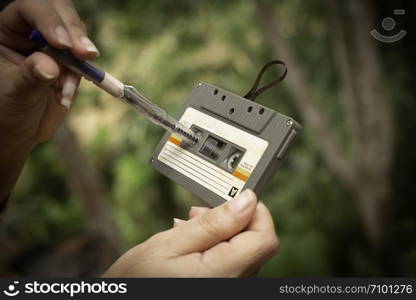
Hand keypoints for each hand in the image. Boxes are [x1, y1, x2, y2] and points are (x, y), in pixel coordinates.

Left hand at [0, 0, 97, 202]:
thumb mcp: (12, 93)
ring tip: (68, 85)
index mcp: (6, 30)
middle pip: (59, 12)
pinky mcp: (69, 63)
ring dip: (80, 59)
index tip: (62, 44)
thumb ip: (30, 76)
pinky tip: (65, 96)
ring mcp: (52, 47)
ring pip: (76, 35)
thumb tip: (51, 65)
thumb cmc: (5, 111)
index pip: (29, 9)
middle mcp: (30, 32)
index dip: (48, 20)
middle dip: (74, 32)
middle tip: (86, 55)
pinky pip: (84, 62)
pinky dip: (82, 78)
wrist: (20, 131)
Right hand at [103, 190, 278, 276]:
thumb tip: (246, 202)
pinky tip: (193, 243)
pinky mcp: (220, 287)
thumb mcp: (170, 244)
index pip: (264, 239)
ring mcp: (227, 288)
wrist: (124, 298)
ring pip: (244, 252)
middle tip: (201, 212)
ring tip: (190, 227)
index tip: (237, 198)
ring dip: (223, 233)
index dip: (256, 212)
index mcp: (222, 275)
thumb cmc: (138, 279)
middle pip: (256, 244)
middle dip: (235, 220)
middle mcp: (232, 285)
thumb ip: (212, 224)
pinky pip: (232, 263)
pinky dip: (217, 247)